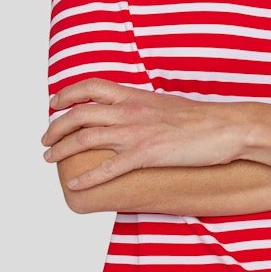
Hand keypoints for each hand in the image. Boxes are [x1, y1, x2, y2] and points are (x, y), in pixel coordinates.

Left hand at [41, 80, 239, 188]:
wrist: (225, 127)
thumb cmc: (201, 118)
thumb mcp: (166, 104)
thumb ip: (144, 107)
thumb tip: (134, 114)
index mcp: (135, 96)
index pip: (91, 87)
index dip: (67, 93)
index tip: (54, 102)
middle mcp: (129, 111)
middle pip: (79, 113)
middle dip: (55, 126)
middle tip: (45, 141)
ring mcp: (136, 132)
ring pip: (85, 137)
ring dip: (61, 149)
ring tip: (49, 159)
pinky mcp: (146, 154)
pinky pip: (108, 167)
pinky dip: (87, 177)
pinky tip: (74, 184)